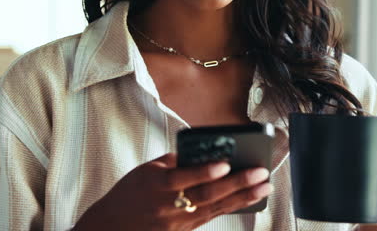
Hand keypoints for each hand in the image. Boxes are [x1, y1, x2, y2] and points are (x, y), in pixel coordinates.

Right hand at [74, 153, 271, 230]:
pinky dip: (231, 206)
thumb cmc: (130, 193)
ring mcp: (177, 223)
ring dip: (243, 197)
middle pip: (206, 195)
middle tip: (260, 173)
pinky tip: (249, 198)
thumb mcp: (146, 171)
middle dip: (237, 183)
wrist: (111, 227)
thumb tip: (204, 153)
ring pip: (215, 209)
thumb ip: (174, 162)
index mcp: (155, 185)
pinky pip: (211, 217)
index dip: (205, 172)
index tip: (225, 163)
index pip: (183, 178)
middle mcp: (167, 206)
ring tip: (264, 186)